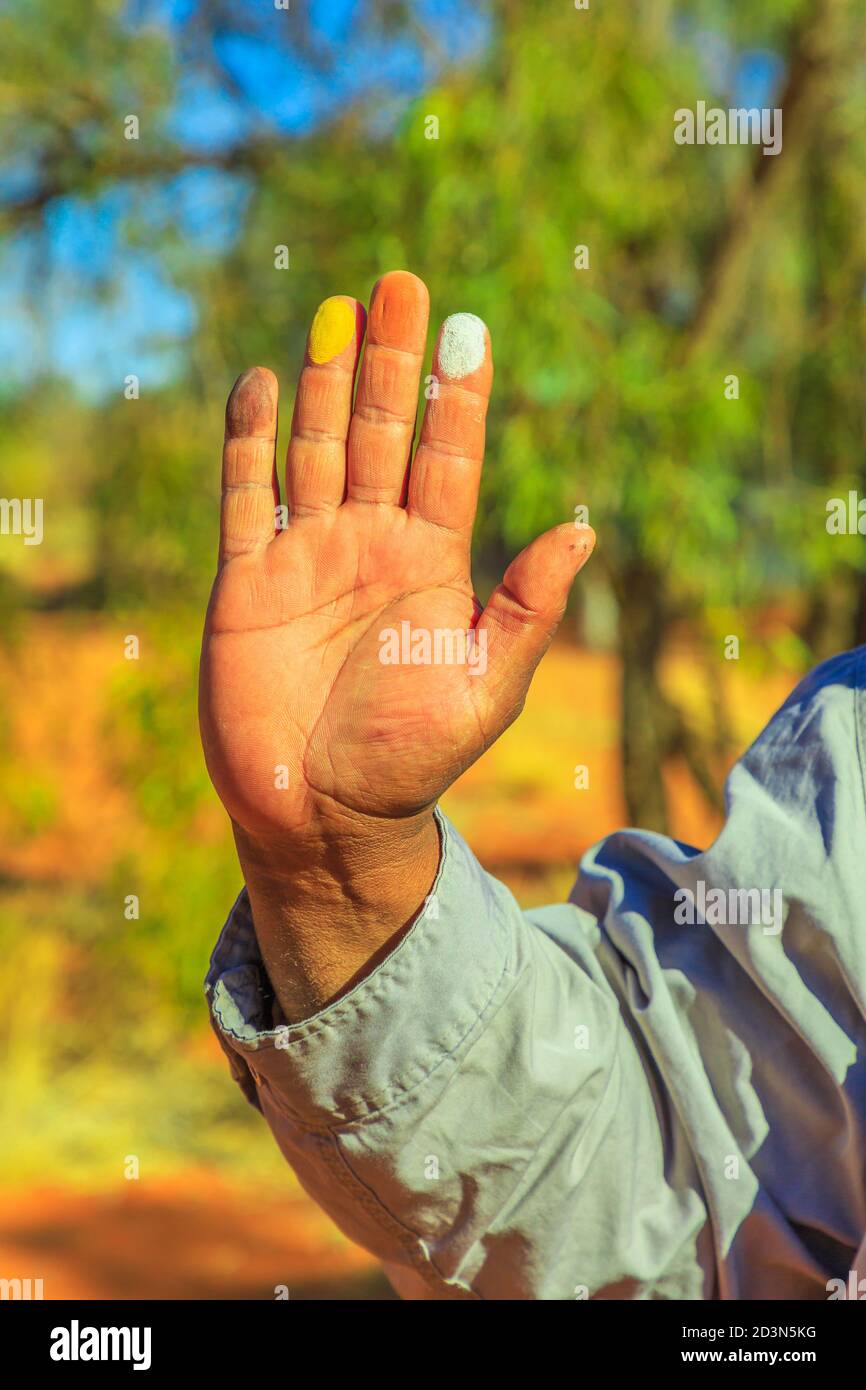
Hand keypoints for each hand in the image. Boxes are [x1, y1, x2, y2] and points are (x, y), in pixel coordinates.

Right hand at [200, 270, 593, 847]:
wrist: (322, 814)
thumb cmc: (409, 758)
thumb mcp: (486, 687)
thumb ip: (527, 609)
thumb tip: (584, 530)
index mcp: (431, 562)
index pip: (449, 459)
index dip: (458, 395)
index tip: (469, 328)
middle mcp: (369, 543)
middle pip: (383, 433)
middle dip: (394, 362)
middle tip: (403, 283)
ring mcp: (305, 556)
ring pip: (317, 448)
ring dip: (328, 382)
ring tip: (341, 311)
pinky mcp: (244, 581)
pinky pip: (244, 497)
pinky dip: (247, 441)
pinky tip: (259, 384)